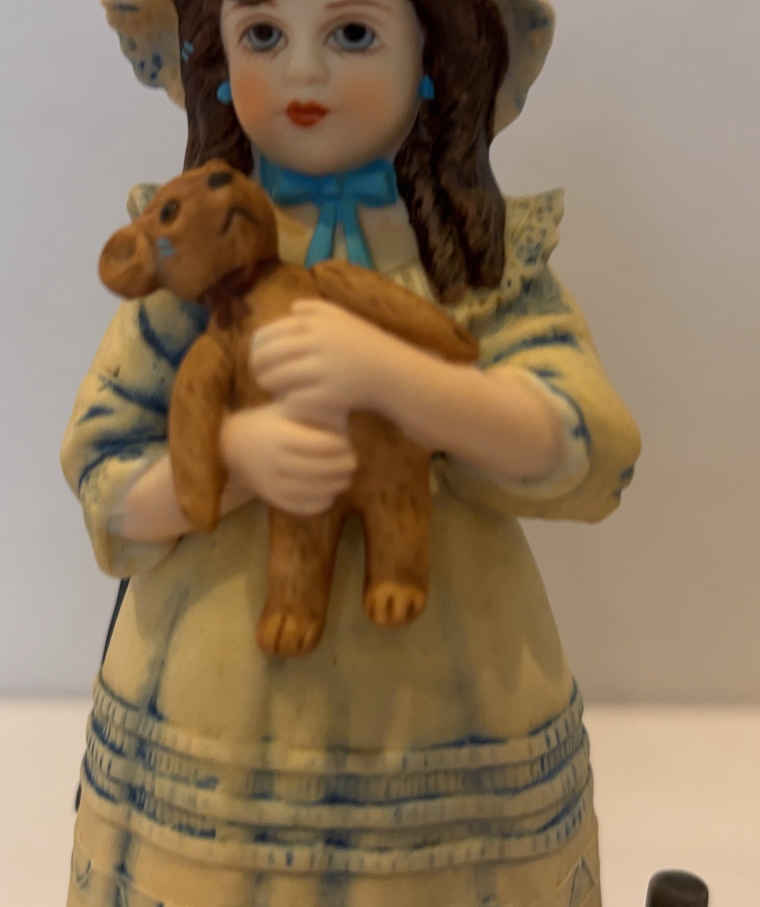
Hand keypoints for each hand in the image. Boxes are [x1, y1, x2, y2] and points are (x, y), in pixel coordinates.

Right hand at [220, 402, 356, 515]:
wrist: (234, 443)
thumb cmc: (270, 421)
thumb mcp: (288, 408)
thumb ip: (313, 411)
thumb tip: (346, 417)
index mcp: (279, 435)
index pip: (316, 444)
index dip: (338, 446)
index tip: (346, 444)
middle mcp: (273, 460)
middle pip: (316, 469)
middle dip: (340, 467)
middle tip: (353, 462)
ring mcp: (271, 482)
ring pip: (310, 490)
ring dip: (334, 486)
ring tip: (345, 479)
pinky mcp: (271, 497)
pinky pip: (300, 506)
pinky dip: (319, 503)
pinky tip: (330, 494)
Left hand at [250, 299, 395, 425]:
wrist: (393, 374)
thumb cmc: (367, 346)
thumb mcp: (346, 318)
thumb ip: (318, 308)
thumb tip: (291, 308)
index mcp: (317, 323)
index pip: (270, 332)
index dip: (257, 345)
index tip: (256, 354)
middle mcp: (317, 343)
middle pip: (269, 355)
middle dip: (257, 367)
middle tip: (258, 375)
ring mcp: (323, 370)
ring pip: (277, 378)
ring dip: (268, 385)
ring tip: (270, 388)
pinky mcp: (329, 395)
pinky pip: (294, 399)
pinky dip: (287, 400)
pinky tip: (289, 401)